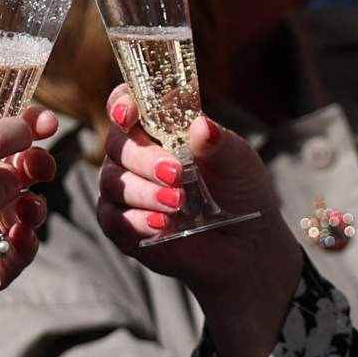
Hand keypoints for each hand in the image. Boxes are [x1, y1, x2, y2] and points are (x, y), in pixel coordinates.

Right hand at [93, 83, 304, 356]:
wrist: (249, 254)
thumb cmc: (246, 199)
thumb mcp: (240, 164)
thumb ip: (218, 142)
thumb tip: (200, 126)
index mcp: (161, 134)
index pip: (129, 108)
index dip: (124, 103)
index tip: (131, 104)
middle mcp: (136, 161)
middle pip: (112, 145)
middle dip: (139, 156)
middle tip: (174, 170)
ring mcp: (125, 197)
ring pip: (108, 183)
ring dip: (141, 191)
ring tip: (179, 204)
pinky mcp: (124, 233)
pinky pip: (112, 222)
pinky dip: (136, 223)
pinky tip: (163, 228)